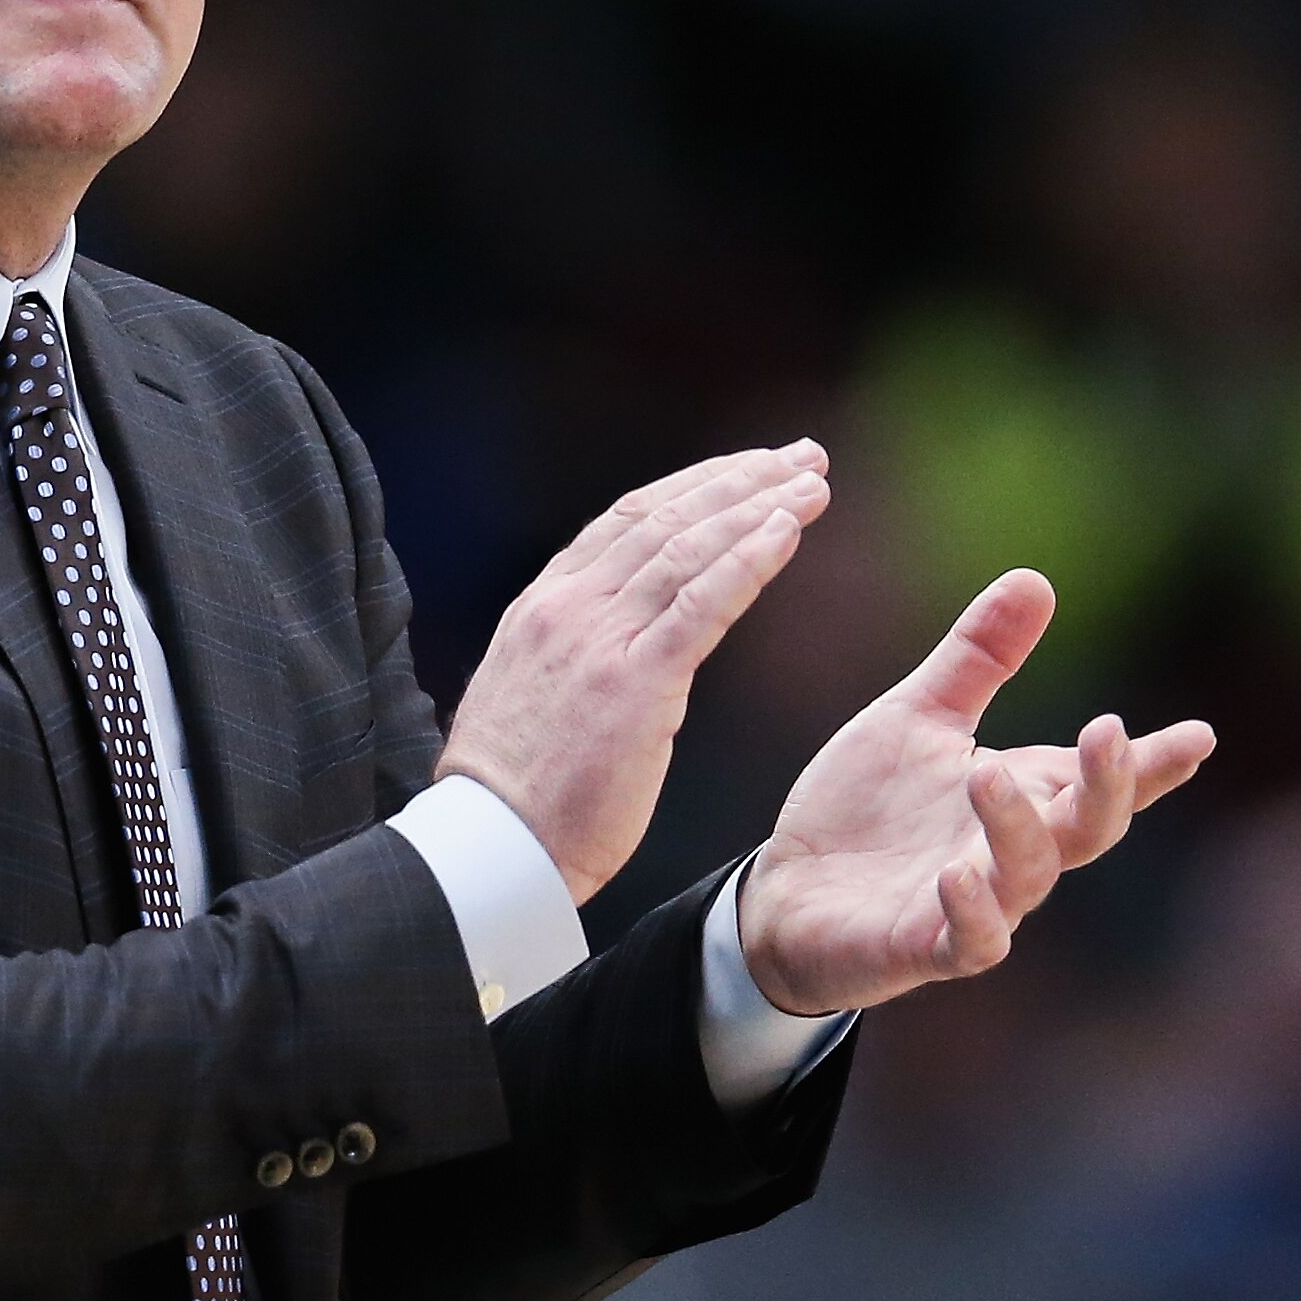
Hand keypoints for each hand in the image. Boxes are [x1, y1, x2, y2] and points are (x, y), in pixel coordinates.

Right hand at [438, 443, 830, 900]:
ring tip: (809, 486)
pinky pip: (702, 604)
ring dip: (758, 507)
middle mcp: (569, 606)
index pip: (628, 519)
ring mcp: (598, 639)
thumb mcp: (530, 691)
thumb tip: (612, 637)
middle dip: (741, 480)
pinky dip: (748, 560)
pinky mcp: (632, 682)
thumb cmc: (516, 791)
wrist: (491, 843)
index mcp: (544, 605)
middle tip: (800, 457)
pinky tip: (787, 533)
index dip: (696, 486)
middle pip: (667, 518)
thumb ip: (573, 650)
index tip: (747, 469)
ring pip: (689, 548)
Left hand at [738, 568, 1213, 1015]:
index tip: (1200, 735)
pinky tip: (956, 874)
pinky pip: (970, 942)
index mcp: (1020, 794)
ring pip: (1028, 876)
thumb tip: (1036, 577)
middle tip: (1109, 730)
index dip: (1152, 762)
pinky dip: (973, 912)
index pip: (1100, 779)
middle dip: (1108, 784)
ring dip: (1017, 827)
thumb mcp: (916, 718)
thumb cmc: (864, 810)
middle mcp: (1010, 851)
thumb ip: (978, 660)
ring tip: (986, 775)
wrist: (784, 890)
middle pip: (1087, 827)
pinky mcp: (924, 947)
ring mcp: (974, 903)